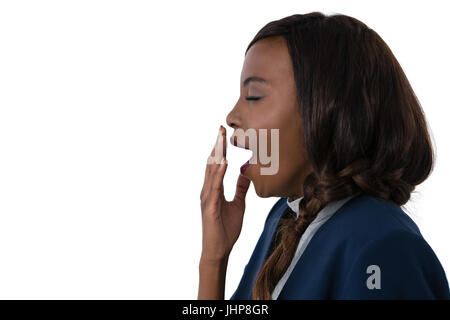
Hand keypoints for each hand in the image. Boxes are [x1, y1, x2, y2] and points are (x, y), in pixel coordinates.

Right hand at [199, 125, 250, 261]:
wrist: (218, 250)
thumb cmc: (226, 229)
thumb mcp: (238, 204)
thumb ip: (240, 188)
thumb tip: (247, 173)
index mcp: (213, 189)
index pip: (216, 165)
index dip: (220, 149)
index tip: (224, 133)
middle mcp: (207, 190)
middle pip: (212, 163)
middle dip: (217, 146)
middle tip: (221, 128)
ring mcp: (207, 198)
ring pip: (211, 172)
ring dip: (217, 155)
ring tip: (221, 139)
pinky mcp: (209, 206)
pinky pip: (215, 187)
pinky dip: (218, 173)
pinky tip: (223, 162)